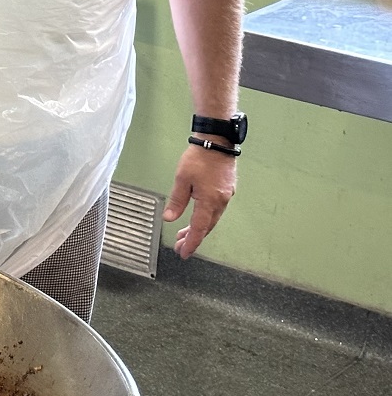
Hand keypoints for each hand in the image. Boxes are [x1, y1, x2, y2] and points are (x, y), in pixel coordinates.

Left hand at [164, 143, 236, 258]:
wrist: (217, 142)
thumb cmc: (199, 158)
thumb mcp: (182, 180)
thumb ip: (176, 201)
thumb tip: (169, 218)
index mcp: (209, 201)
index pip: (199, 228)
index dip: (191, 242)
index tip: (183, 253)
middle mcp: (220, 202)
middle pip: (206, 227)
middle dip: (193, 239)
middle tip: (180, 247)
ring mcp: (225, 196)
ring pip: (211, 219)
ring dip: (198, 229)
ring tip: (184, 235)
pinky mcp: (226, 190)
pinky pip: (215, 211)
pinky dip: (205, 218)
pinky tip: (197, 219)